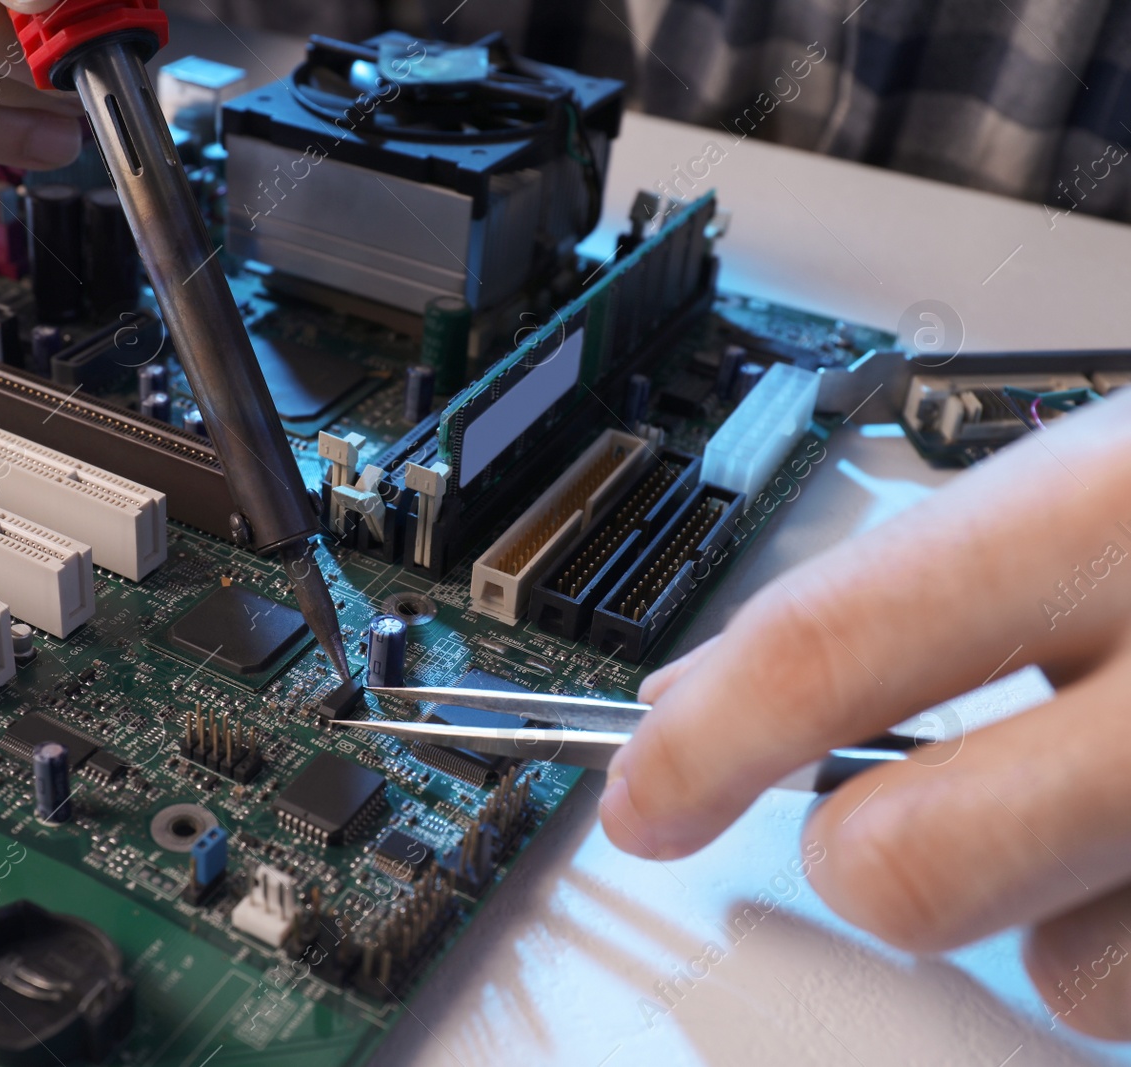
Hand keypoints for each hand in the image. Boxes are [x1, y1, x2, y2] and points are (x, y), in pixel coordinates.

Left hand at [599, 389, 1130, 1037]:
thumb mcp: (1113, 493)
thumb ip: (922, 596)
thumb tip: (713, 702)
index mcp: (1123, 518)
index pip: (836, 643)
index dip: (703, 741)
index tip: (641, 797)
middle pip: (909, 864)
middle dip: (878, 857)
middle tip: (921, 809)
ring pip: (1065, 976)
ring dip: (1073, 911)